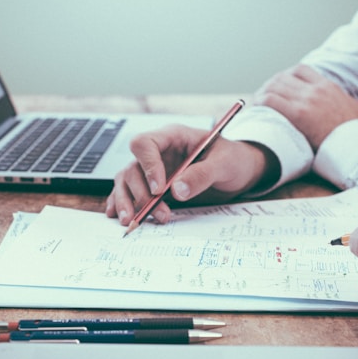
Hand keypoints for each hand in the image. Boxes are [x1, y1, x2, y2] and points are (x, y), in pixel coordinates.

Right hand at [106, 124, 278, 224]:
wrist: (240, 171)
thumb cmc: (233, 160)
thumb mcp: (225, 163)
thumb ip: (202, 174)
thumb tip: (177, 190)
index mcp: (173, 137)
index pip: (145, 144)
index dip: (147, 166)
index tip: (159, 189)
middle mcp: (158, 152)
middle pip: (133, 168)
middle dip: (141, 193)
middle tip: (158, 213)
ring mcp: (153, 170)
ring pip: (126, 181)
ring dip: (127, 202)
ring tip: (132, 221)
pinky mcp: (152, 186)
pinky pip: (129, 192)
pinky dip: (122, 203)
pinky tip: (118, 216)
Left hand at [253, 64, 357, 149]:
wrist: (357, 142)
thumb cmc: (352, 132)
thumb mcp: (345, 108)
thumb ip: (331, 102)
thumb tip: (324, 110)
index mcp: (327, 86)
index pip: (299, 70)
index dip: (284, 77)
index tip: (278, 87)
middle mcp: (315, 89)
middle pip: (282, 77)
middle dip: (269, 86)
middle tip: (261, 97)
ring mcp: (306, 100)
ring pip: (273, 86)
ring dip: (261, 94)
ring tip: (256, 105)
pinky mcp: (298, 114)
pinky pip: (270, 100)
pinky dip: (259, 103)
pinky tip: (255, 110)